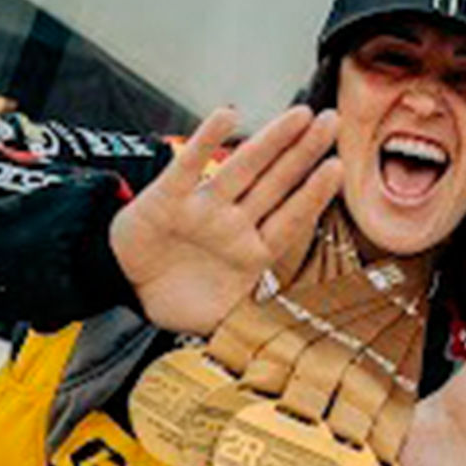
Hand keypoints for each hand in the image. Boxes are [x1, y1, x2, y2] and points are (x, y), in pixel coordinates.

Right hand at [109, 105, 342, 334]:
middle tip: (332, 122)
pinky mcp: (167, 199)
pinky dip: (206, 142)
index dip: (313, 195)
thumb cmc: (180, 296)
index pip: (291, 218)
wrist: (127, 287)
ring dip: (271, 141)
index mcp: (252, 250)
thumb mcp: (222, 318)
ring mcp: (203, 209)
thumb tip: (281, 351)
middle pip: (276, 183)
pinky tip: (228, 116)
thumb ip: (252, 327)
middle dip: (304, 153)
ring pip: (243, 169)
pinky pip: (189, 167)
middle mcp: (233, 223)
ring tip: (300, 115)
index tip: (338, 169)